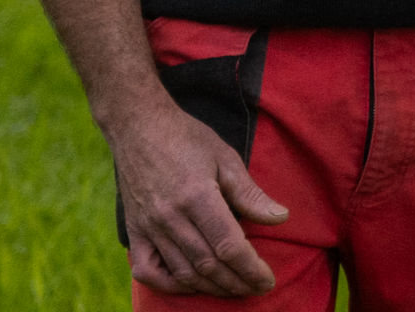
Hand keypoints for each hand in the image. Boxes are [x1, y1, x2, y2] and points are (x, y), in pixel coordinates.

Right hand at [107, 93, 288, 296]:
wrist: (138, 125)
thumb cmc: (186, 138)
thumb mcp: (225, 157)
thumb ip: (250, 193)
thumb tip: (281, 218)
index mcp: (197, 196)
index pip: (228, 246)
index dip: (251, 269)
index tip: (267, 280)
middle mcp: (171, 217)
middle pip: (208, 265)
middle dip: (236, 283)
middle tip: (256, 288)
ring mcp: (149, 226)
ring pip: (182, 272)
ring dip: (211, 287)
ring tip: (233, 289)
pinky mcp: (134, 230)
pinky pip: (147, 270)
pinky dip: (169, 284)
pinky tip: (190, 284)